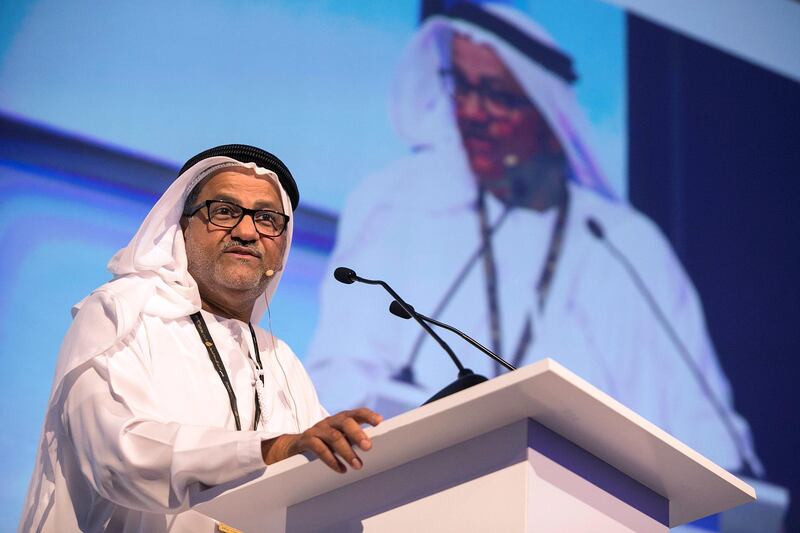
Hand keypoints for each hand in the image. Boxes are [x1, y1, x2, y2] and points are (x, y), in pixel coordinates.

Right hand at [261, 408, 382, 472]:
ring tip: (358, 465)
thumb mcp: (339, 439)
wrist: (292, 447)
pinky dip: (332, 460)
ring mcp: (318, 429)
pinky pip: (319, 448)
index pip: (356, 413)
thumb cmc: (323, 443)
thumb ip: (353, 440)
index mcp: (341, 419)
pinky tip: (341, 469)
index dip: (368, 415)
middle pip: (345, 422)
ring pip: (334, 436)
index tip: (379, 421)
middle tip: (368, 447)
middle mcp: (330, 421)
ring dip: (347, 452)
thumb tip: (372, 448)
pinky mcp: (306, 440)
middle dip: (358, 434)